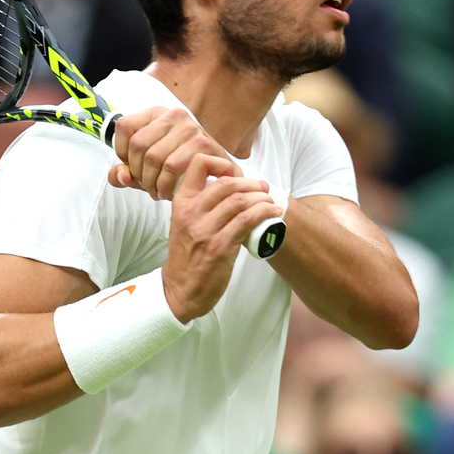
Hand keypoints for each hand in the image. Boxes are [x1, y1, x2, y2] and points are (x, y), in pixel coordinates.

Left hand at [108, 107, 240, 199]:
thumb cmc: (179, 170)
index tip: (132, 169)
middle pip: (138, 145)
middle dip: (138, 173)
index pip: (124, 126)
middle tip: (147, 187)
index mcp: (157, 114)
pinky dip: (165, 185)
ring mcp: (190, 128)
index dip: (122, 152)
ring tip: (157, 191)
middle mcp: (174, 115)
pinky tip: (169, 193)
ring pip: (154, 157)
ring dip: (151, 183)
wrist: (219, 175)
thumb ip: (125, 172)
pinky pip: (171, 167)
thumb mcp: (146, 169)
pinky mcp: (203, 143)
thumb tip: (120, 176)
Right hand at [162, 155, 282, 322]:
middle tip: (263, 188)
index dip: (221, 163)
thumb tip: (231, 189)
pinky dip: (265, 212)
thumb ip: (200, 205)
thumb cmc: (187, 257)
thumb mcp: (183, 224)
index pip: (198, 165)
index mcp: (180, 204)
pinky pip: (247, 220)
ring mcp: (204, 230)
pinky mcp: (219, 246)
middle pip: (227, 184)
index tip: (235, 174)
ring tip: (271, 201)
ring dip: (262, 197)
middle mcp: (190, 214)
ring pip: (240, 200)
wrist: (180, 290)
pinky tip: (273, 213)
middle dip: (251, 183)